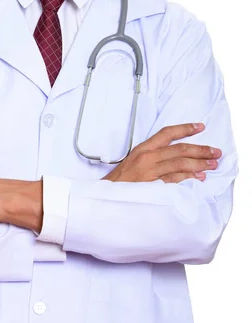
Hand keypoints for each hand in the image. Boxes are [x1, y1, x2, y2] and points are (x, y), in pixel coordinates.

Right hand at [101, 123, 221, 182]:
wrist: (107, 195)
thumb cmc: (121, 180)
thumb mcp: (135, 161)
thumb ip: (153, 156)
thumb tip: (176, 155)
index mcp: (143, 148)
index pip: (167, 133)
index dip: (185, 129)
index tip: (200, 127)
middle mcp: (147, 157)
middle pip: (179, 149)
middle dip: (200, 149)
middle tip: (215, 151)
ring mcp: (150, 172)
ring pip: (180, 163)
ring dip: (199, 163)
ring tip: (212, 164)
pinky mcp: (153, 186)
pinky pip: (175, 180)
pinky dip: (189, 178)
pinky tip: (199, 177)